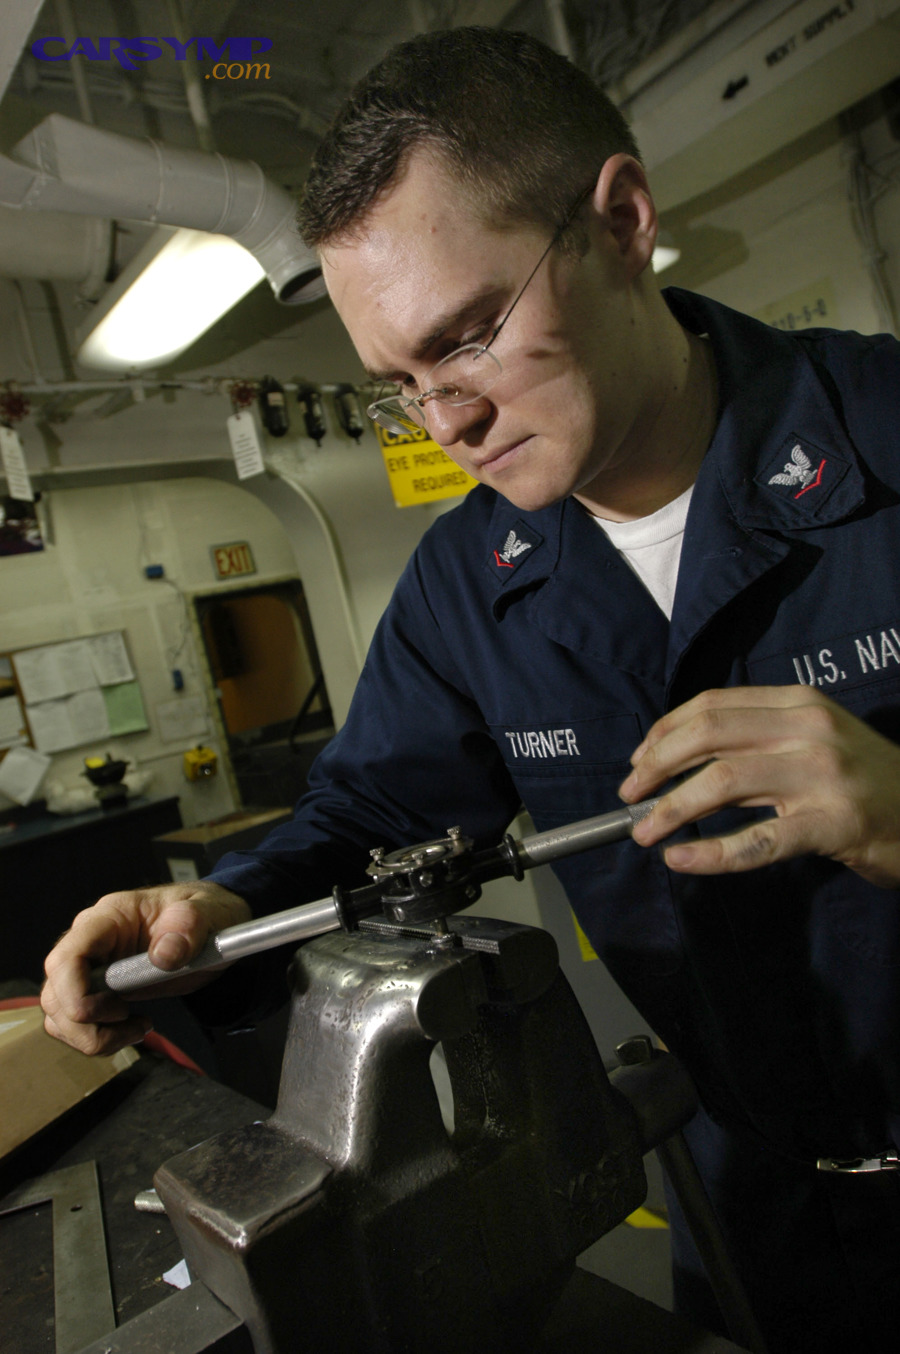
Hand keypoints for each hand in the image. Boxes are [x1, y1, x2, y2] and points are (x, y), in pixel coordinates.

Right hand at [41, 881, 250, 1055]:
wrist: (208, 927)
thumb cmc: (202, 915)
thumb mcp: (207, 912)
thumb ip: (189, 926)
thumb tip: (163, 956)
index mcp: (109, 917)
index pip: (66, 958)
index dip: (77, 994)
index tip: (120, 1010)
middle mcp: (88, 941)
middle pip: (55, 994)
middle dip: (88, 1025)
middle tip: (136, 1023)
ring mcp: (88, 967)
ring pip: (58, 1015)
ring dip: (92, 1037)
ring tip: (139, 1028)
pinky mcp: (94, 990)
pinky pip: (72, 1024)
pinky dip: (96, 1038)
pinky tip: (132, 1029)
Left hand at [618, 686, 899, 886]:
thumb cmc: (864, 782)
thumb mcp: (815, 739)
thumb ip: (757, 739)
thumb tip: (677, 759)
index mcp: (799, 702)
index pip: (712, 706)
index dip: (664, 732)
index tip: (637, 760)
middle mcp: (809, 729)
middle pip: (707, 735)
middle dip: (655, 766)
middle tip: (629, 796)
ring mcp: (823, 775)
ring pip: (723, 781)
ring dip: (671, 808)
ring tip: (645, 830)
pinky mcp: (834, 824)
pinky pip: (758, 840)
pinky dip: (712, 852)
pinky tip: (683, 858)